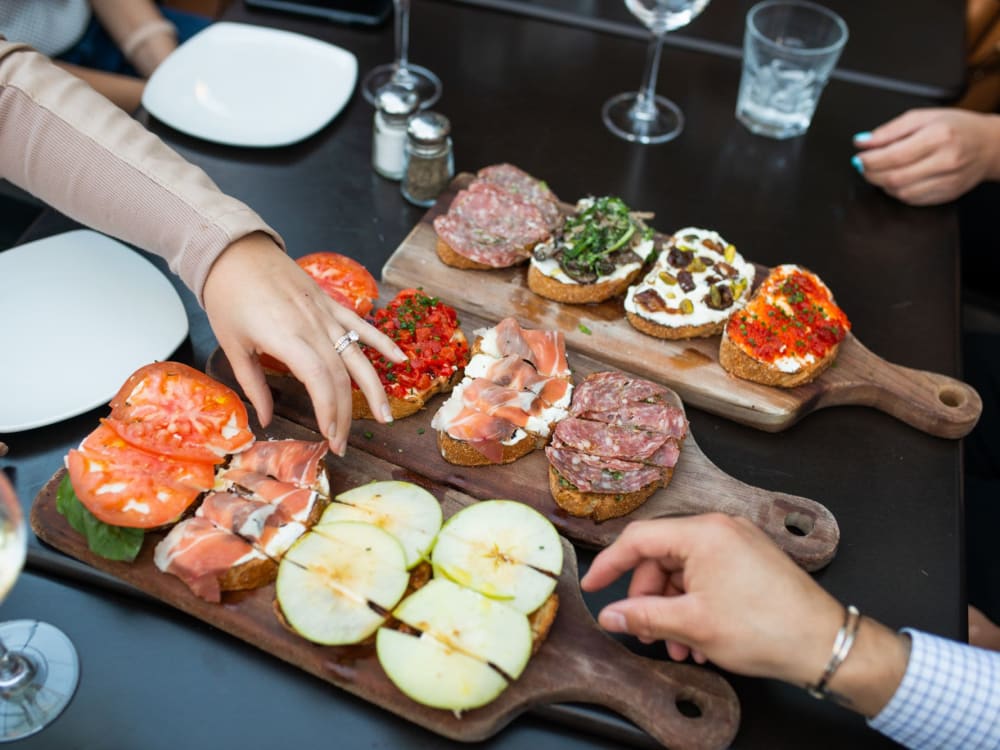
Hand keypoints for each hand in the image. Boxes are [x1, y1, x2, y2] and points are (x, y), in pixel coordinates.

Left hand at [202, 233, 405, 454]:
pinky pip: (361, 327)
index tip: (329, 437)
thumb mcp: (232, 346)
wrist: (234, 251)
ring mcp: (326, 314)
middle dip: (346, 414)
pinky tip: (401, 360)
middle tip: (344, 443)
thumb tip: (265, 419)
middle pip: (342, 377)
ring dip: (375, 389)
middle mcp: (314, 327)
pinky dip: (383, 342)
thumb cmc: (227, 298)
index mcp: (288, 339)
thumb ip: (253, 385)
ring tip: (385, 417)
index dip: (330, 413)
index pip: (321, 383)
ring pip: (358, 357)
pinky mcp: (330, 304)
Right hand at [580, 514, 842, 685]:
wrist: (824, 644)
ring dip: (674, 610)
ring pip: (684, 572)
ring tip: (680, 648)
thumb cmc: (765, 628)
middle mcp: (720, 529)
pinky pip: (707, 577)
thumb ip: (644, 617)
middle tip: (646, 633)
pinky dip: (696, 605)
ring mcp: (737, 543)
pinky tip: (700, 640)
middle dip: (650, 599)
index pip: (639, 538)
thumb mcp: (692, 625)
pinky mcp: (749, 561)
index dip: (610, 564)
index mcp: (703, 532)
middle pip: (661, 557)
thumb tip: (611, 616)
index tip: (593, 587)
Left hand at [852, 108, 999, 205]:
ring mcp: (948, 181)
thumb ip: (890, 130)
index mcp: (939, 136)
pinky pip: (912, 200)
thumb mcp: (923, 117)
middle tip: (864, 166)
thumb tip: (862, 142)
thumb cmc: (956, 127)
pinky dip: (897, 191)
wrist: (989, 145)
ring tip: (880, 171)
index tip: (859, 157)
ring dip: (882, 184)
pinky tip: (897, 179)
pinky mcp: (947, 194)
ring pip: (901, 192)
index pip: (895, 155)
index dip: (870, 160)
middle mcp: (946, 160)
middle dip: (871, 174)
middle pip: (895, 177)